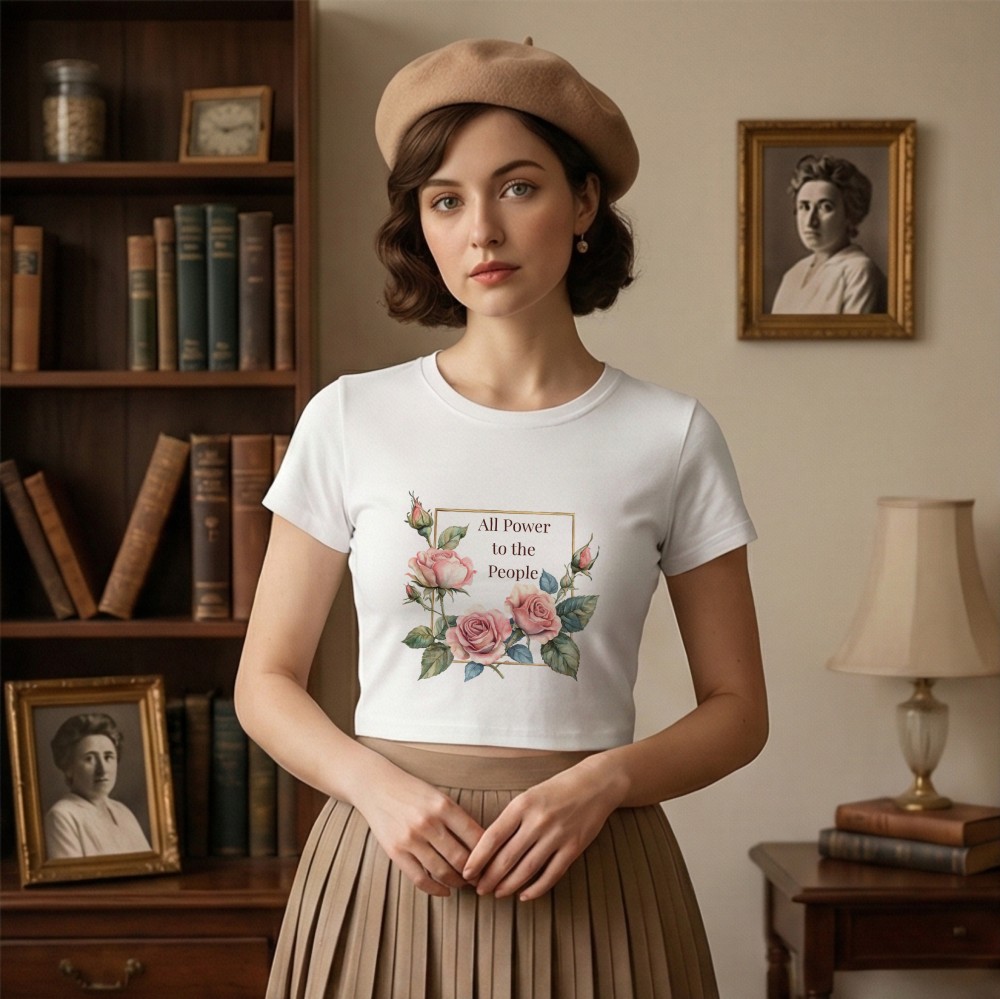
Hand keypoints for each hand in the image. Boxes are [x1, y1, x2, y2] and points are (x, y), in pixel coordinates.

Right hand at [352, 761, 484, 896]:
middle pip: (461, 858)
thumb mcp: (438, 796)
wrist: (376, 786)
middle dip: (475, 873)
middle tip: (482, 878)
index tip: (493, 861)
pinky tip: (445, 891)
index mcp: (443, 806)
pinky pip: (420, 879)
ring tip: (464, 883)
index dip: (488, 853)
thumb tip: (482, 844)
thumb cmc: (412, 791)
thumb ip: (457, 818)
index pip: (475, 836)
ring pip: (442, 872)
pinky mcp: (396, 852)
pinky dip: (435, 890)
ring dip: (457, 882)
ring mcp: (410, 839)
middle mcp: (428, 822)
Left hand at [463, 755, 626, 901]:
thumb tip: (489, 847)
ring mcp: (557, 836)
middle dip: (490, 877)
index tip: (466, 872)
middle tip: (479, 889)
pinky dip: (536, 888)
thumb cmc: (557, 789)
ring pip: (526, 869)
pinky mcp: (573, 848)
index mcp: (523, 805)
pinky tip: (524, 895)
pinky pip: (551, 874)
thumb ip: (512, 819)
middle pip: (507, 857)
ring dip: (509, 885)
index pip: (492, 837)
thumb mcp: (530, 796)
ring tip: (497, 893)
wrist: (596, 784)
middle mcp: (538, 821)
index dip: (477, 858)